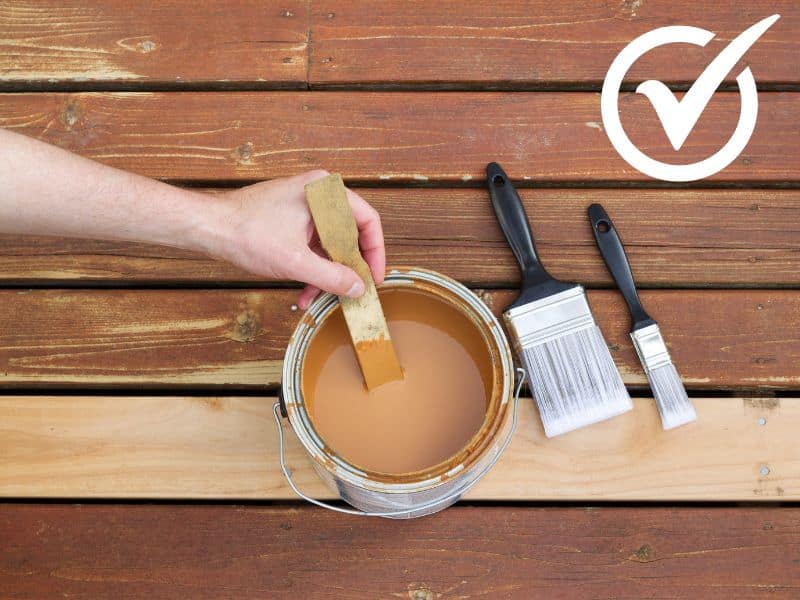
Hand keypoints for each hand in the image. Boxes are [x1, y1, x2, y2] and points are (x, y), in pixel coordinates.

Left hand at [208, 170, 384, 308]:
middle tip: (352, 292)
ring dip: (327, 273)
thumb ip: (331, 276)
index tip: (374, 278)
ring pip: (330, 244)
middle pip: (350, 234)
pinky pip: (312, 245)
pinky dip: (312, 268)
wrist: (206, 226)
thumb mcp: (294, 261)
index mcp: (325, 192)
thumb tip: (359, 289)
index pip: (368, 221)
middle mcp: (317, 194)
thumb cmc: (244, 231)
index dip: (375, 253)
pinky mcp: (291, 219)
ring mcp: (304, 206)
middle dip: (348, 268)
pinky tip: (304, 292)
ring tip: (321, 299)